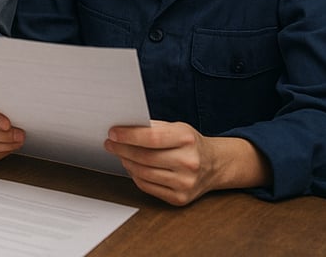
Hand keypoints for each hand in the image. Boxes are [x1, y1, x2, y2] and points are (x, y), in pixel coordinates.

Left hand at [106, 121, 263, 206]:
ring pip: (143, 173)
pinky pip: (147, 187)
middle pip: (144, 157)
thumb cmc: (189, 143)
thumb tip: (121, 129)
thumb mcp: (176, 128)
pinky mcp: (180, 198)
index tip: (112, 133)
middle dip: (122, 149)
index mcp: (187, 139)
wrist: (214, 165)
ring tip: (119, 154)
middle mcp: (189, 162)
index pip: (151, 138)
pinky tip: (132, 167)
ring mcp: (185, 183)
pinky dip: (135, 176)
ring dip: (126, 162)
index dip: (128, 136)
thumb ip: (152, 127)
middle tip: (110, 143)